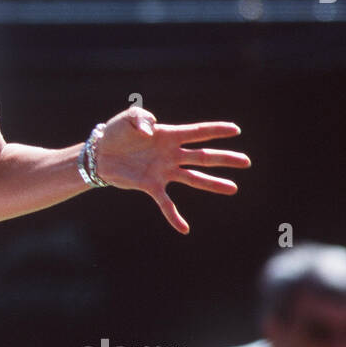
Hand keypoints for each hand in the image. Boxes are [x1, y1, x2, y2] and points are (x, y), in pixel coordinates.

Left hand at [93, 107, 250, 234]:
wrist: (99, 154)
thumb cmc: (116, 132)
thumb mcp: (128, 118)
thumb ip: (141, 118)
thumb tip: (151, 130)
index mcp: (169, 135)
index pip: (197, 132)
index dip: (216, 130)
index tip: (236, 130)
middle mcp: (171, 154)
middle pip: (203, 156)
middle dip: (225, 158)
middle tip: (246, 161)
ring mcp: (163, 171)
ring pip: (193, 178)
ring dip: (212, 184)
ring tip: (233, 189)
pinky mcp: (151, 185)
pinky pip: (166, 203)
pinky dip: (174, 216)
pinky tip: (184, 228)